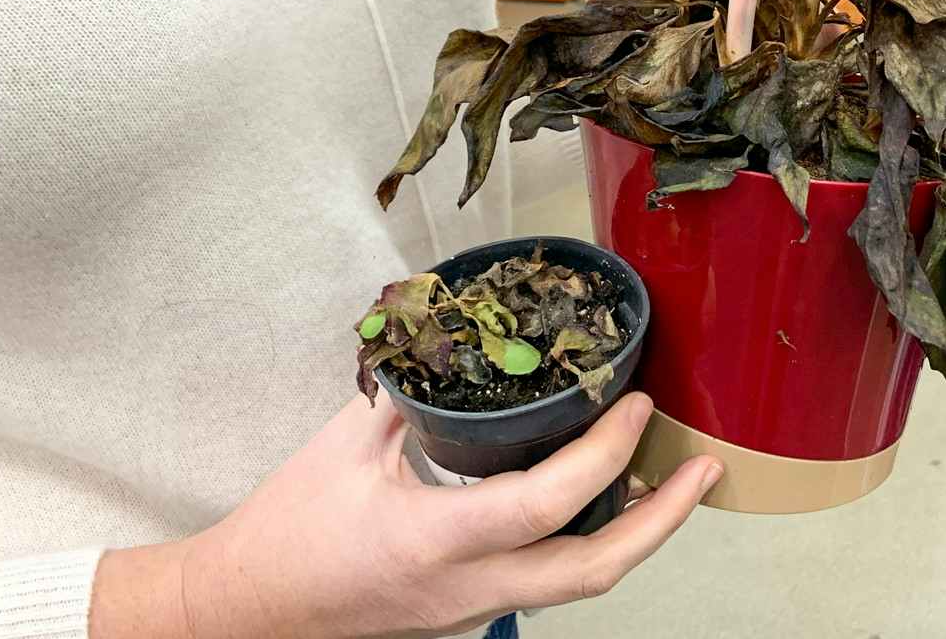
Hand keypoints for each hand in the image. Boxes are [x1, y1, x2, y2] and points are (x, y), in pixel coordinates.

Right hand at [91, 391, 722, 638]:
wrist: (242, 613)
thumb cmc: (285, 529)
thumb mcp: (346, 444)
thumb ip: (412, 391)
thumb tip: (456, 335)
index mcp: (434, 540)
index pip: (547, 503)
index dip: (605, 453)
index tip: (636, 406)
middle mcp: (465, 589)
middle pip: (593, 572)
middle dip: (661, 520)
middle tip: (703, 470)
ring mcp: (469, 612)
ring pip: (577, 587)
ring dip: (634, 536)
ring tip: (669, 482)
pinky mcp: (465, 618)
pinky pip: (544, 584)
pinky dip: (584, 546)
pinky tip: (599, 506)